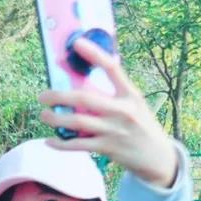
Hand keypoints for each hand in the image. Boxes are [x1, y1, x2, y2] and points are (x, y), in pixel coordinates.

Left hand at [39, 38, 177, 188]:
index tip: (77, 43)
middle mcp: (123, 110)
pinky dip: (61, 144)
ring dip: (55, 119)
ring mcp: (114, 130)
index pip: (112, 68)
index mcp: (130, 94)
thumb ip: (116, 93)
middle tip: (42, 96)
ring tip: (44, 116)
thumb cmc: (141, 126)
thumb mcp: (135, 104)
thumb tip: (96, 74)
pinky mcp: (108, 148)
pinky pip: (78, 145)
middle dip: (59, 96)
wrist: (157, 157)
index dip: (94, 54)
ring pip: (77, 122)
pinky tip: (49, 141)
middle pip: (84, 98)